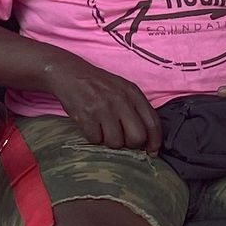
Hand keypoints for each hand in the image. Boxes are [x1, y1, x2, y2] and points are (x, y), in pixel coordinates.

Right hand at [42, 54, 161, 149]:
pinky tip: (91, 126)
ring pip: (116, 143)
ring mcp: (103, 108)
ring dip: (109, 142)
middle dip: (131, 145)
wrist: (70, 73)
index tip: (151, 152)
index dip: (155, 142)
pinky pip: (96, 140)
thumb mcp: (123, 90)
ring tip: (103, 129)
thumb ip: (136, 109)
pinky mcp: (86, 116)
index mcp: (133, 94)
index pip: (153, 123)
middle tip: (123, 140)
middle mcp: (121, 100)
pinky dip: (94, 137)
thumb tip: (147, 138)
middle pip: (137, 138)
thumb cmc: (99, 85)